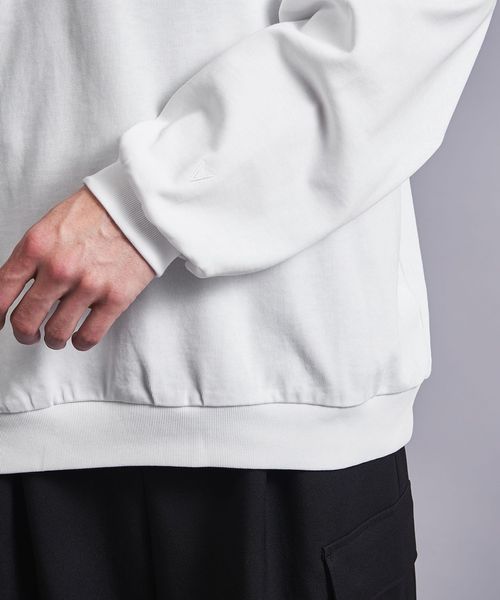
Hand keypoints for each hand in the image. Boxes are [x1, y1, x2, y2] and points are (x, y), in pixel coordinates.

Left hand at [0, 186, 155, 350]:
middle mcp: (58, 268)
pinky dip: (80, 342)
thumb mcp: (53, 224)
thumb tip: (19, 284)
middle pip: (25, 319)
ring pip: (56, 333)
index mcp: (37, 246)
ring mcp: (88, 285)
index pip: (1, 291)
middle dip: (24, 333)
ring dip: (53, 340)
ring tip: (56, 337)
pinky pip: (89, 335)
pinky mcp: (115, 298)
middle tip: (29, 334)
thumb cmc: (99, 212)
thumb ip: (34, 255)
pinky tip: (80, 338)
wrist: (140, 206)